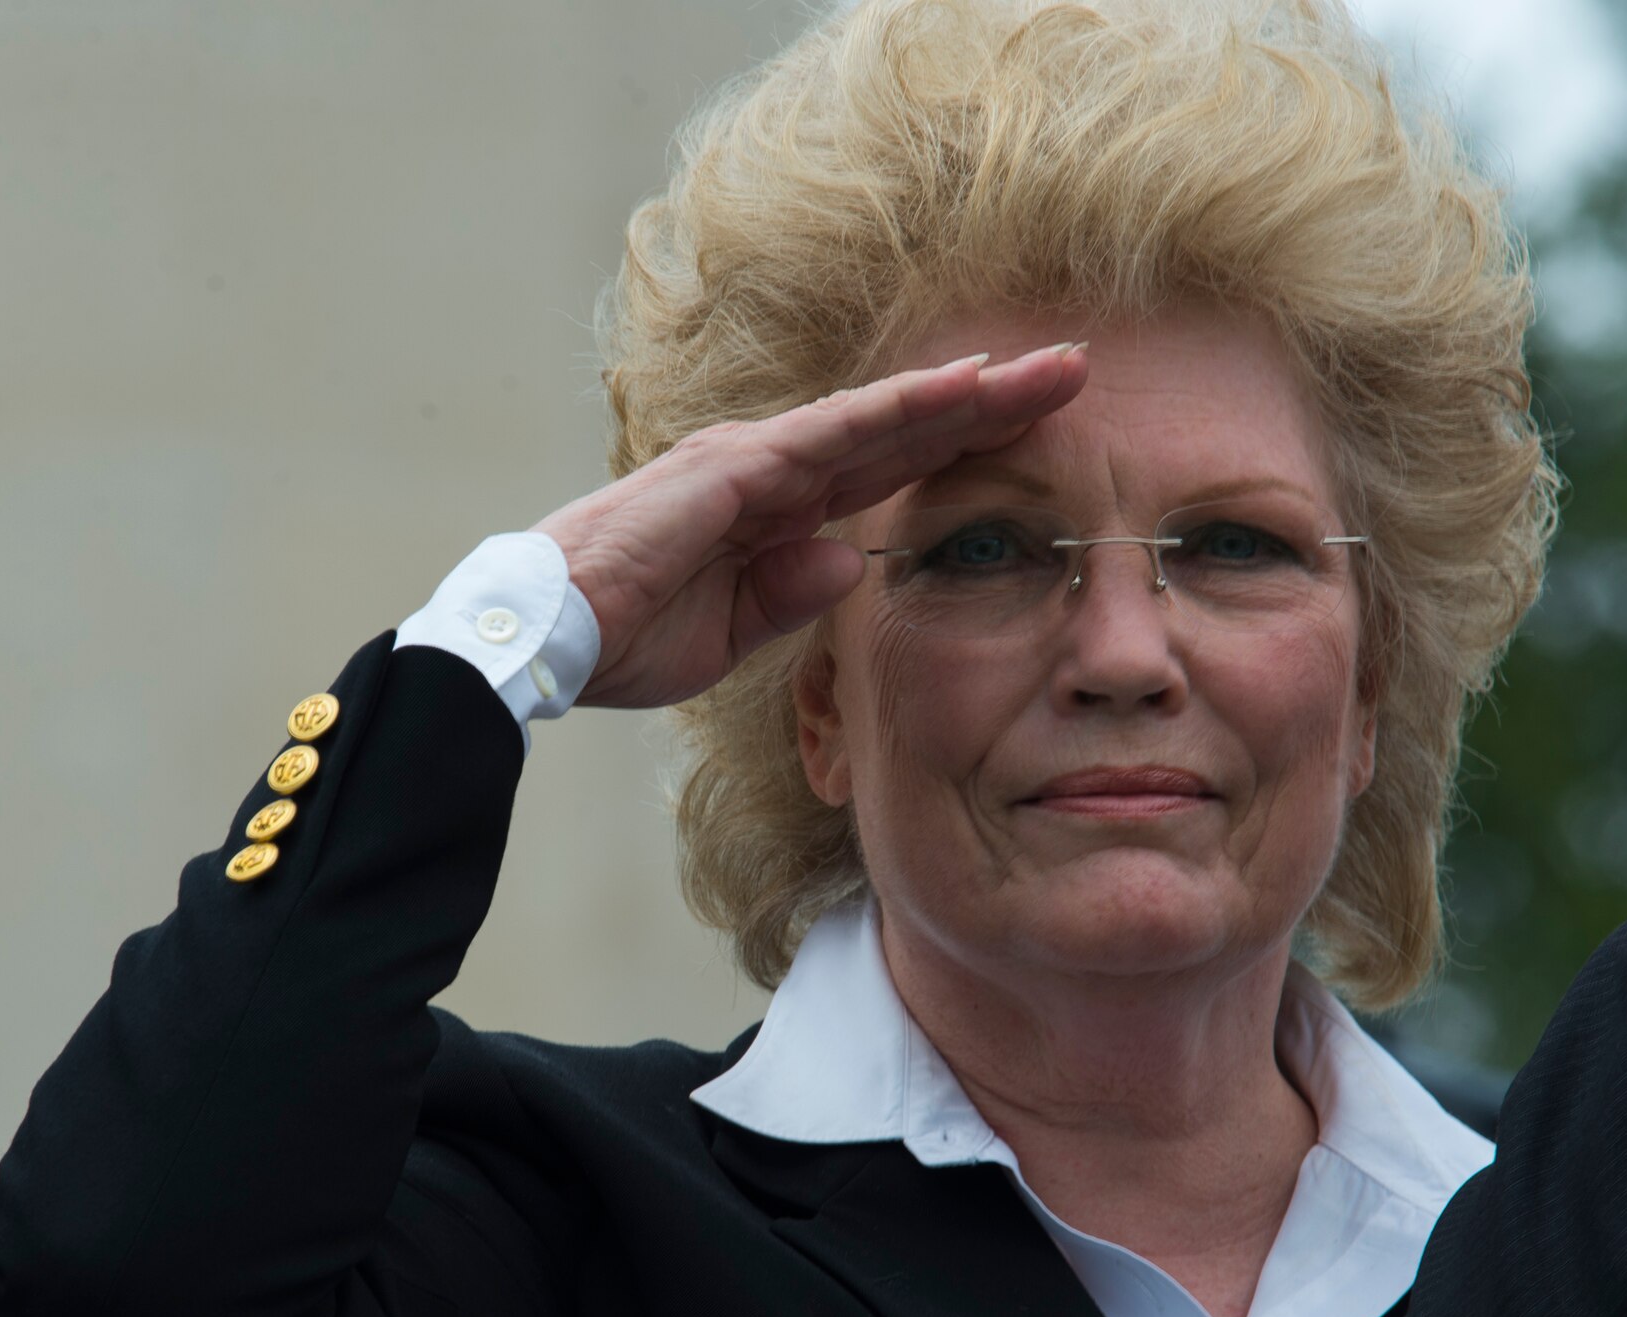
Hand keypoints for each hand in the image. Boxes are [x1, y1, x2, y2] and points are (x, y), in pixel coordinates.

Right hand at [533, 342, 1089, 708]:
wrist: (549, 639)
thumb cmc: (625, 636)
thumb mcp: (731, 632)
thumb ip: (792, 593)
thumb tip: (851, 563)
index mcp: (776, 511)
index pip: (891, 468)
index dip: (966, 444)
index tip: (1042, 430)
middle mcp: (774, 469)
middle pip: (905, 429)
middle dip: (993, 403)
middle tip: (1078, 370)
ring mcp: (757, 459)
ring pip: (885, 416)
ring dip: (970, 392)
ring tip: (1051, 367)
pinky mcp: (737, 466)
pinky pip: (836, 432)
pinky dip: (902, 407)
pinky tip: (962, 389)